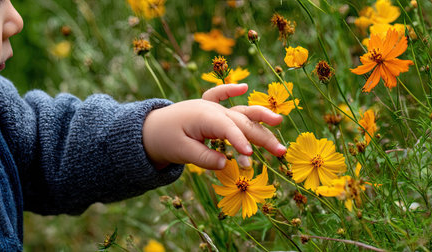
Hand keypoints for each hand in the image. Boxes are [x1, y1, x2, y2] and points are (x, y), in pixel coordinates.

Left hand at [143, 85, 285, 169]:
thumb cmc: (164, 140)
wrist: (150, 130)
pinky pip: (219, 95)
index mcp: (204, 118)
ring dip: (259, 117)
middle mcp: (211, 110)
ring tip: (278, 122)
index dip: (240, 142)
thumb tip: (225, 164)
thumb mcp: (181, 152)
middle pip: (241, 122)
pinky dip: (230, 90)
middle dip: (262, 137)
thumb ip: (203, 157)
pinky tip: (243, 87)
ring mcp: (211, 107)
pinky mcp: (208, 108)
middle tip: (281, 152)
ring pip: (239, 111)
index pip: (228, 129)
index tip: (250, 155)